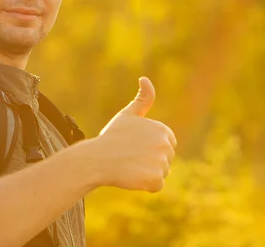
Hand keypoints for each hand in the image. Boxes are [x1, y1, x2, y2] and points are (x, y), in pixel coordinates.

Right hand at [93, 77, 176, 191]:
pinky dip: (145, 184)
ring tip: (129, 165)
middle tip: (130, 156)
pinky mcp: (155, 179)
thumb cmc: (111, 137)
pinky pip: (156, 186)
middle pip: (166, 160)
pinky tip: (131, 176)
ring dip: (146, 173)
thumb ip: (142, 99)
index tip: (134, 146)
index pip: (167, 145)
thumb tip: (145, 78)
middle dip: (150, 161)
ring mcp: (161, 163)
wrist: (96, 159)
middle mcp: (165, 145)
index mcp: (162, 130)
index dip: (150, 148)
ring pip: (161, 173)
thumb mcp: (127, 115)